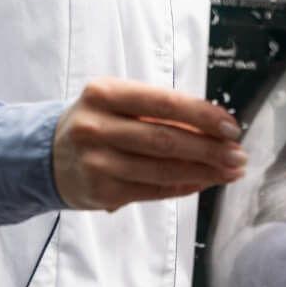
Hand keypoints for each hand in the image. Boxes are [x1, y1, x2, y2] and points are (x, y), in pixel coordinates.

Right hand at [52, 78, 245, 211]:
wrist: (47, 154)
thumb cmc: (97, 122)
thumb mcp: (118, 103)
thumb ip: (160, 112)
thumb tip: (215, 129)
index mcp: (104, 94)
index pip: (165, 103)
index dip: (203, 116)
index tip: (231, 127)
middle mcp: (97, 127)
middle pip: (166, 140)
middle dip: (210, 149)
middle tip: (238, 155)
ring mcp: (97, 162)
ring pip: (163, 169)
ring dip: (204, 172)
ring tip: (230, 171)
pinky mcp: (101, 192)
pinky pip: (154, 190)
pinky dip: (184, 186)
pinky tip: (204, 182)